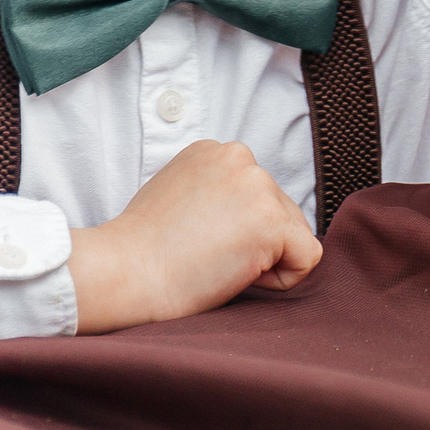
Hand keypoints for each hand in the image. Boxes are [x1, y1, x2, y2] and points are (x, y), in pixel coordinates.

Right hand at [65, 139, 322, 333]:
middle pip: (281, 211)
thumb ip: (217, 192)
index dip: (235, 229)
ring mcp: (258, 187)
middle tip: (204, 255)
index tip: (195, 240)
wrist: (123, 274)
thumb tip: (247, 213)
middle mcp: (240, 157)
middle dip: (254, 242)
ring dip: (264, 259)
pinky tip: (237, 275)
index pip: (257, 195)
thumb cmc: (142, 250)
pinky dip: (281, 279)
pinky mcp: (272, 222)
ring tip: (215, 262)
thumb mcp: (179, 194)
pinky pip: (306, 259)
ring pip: (294, 235)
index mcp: (216, 150)